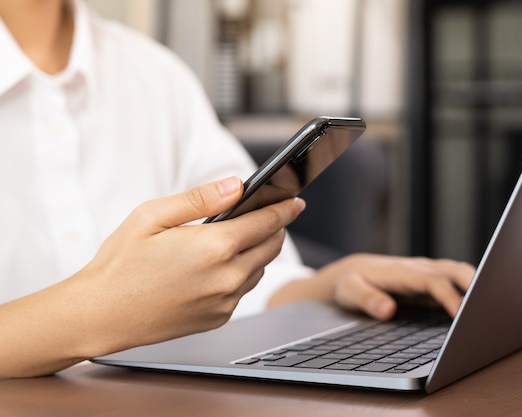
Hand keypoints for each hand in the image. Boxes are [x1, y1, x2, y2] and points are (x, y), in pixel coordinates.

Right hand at [0, 176, 304, 377]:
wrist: (100, 315)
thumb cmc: (120, 262)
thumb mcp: (152, 216)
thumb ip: (200, 198)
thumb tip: (236, 184)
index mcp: (214, 247)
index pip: (267, 221)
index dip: (284, 207)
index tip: (295, 200)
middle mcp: (228, 277)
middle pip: (272, 246)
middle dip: (275, 227)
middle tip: (269, 214)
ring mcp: (225, 302)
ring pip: (260, 269)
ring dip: (258, 251)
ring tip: (238, 238)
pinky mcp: (219, 319)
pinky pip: (243, 290)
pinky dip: (242, 274)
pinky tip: (219, 266)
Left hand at [269, 254, 474, 320]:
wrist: (354, 272)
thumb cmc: (352, 283)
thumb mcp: (350, 292)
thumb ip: (367, 300)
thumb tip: (388, 311)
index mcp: (402, 272)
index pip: (432, 281)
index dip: (449, 296)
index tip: (461, 314)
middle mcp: (420, 269)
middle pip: (454, 270)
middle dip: (475, 284)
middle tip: (492, 306)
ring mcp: (428, 275)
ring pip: (460, 274)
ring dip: (479, 286)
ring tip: (496, 309)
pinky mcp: (433, 284)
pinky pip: (457, 285)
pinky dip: (473, 293)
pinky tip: (482, 312)